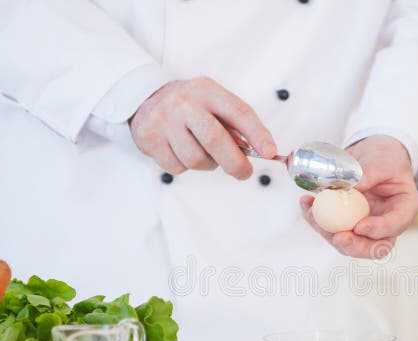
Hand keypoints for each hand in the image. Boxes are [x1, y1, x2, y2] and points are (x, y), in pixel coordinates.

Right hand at [129, 77, 276, 178]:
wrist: (146, 99)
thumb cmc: (192, 107)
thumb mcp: (214, 104)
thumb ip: (235, 125)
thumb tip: (260, 152)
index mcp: (207, 90)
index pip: (238, 112)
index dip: (257, 134)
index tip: (270, 152)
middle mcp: (184, 102)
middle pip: (215, 139)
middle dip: (235, 163)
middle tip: (244, 173)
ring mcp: (164, 120)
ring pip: (196, 159)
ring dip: (207, 165)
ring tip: (203, 153)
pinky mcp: (149, 138)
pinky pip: (177, 167)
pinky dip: (185, 167)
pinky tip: (181, 151)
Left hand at [300, 135, 417, 258]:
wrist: (373, 153)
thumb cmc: (386, 157)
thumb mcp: (383, 160)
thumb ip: (369, 173)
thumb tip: (347, 188)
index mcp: (403, 208)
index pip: (395, 226)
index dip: (378, 230)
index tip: (359, 226)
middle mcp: (385, 222)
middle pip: (372, 246)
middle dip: (353, 245)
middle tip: (336, 236)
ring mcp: (364, 224)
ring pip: (348, 241)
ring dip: (328, 233)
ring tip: (312, 213)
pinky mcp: (346, 221)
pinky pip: (331, 227)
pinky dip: (316, 219)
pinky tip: (306, 203)